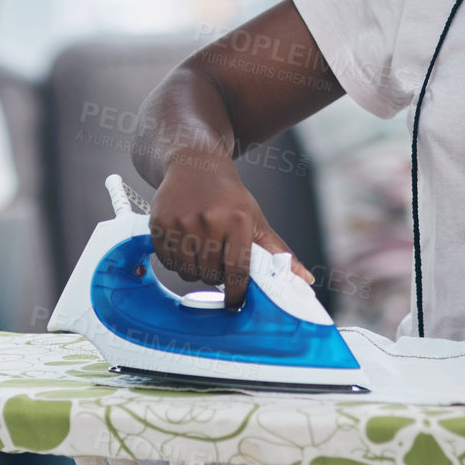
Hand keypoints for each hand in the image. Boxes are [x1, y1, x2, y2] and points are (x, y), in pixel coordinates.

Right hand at [148, 152, 314, 309]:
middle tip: (217, 259)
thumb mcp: (254, 219)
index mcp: (237, 220)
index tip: (235, 302)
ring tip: (201, 250)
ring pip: (187, 272)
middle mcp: (208, 220)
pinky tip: (184, 244)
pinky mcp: (159, 222)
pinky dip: (175, 261)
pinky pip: (166, 261)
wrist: (194, 162)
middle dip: (215, 276)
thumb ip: (277, 251)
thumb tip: (305, 279)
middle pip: (210, 275)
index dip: (237, 293)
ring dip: (195, 270)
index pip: (238, 272)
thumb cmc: (228, 195)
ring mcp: (181, 222)